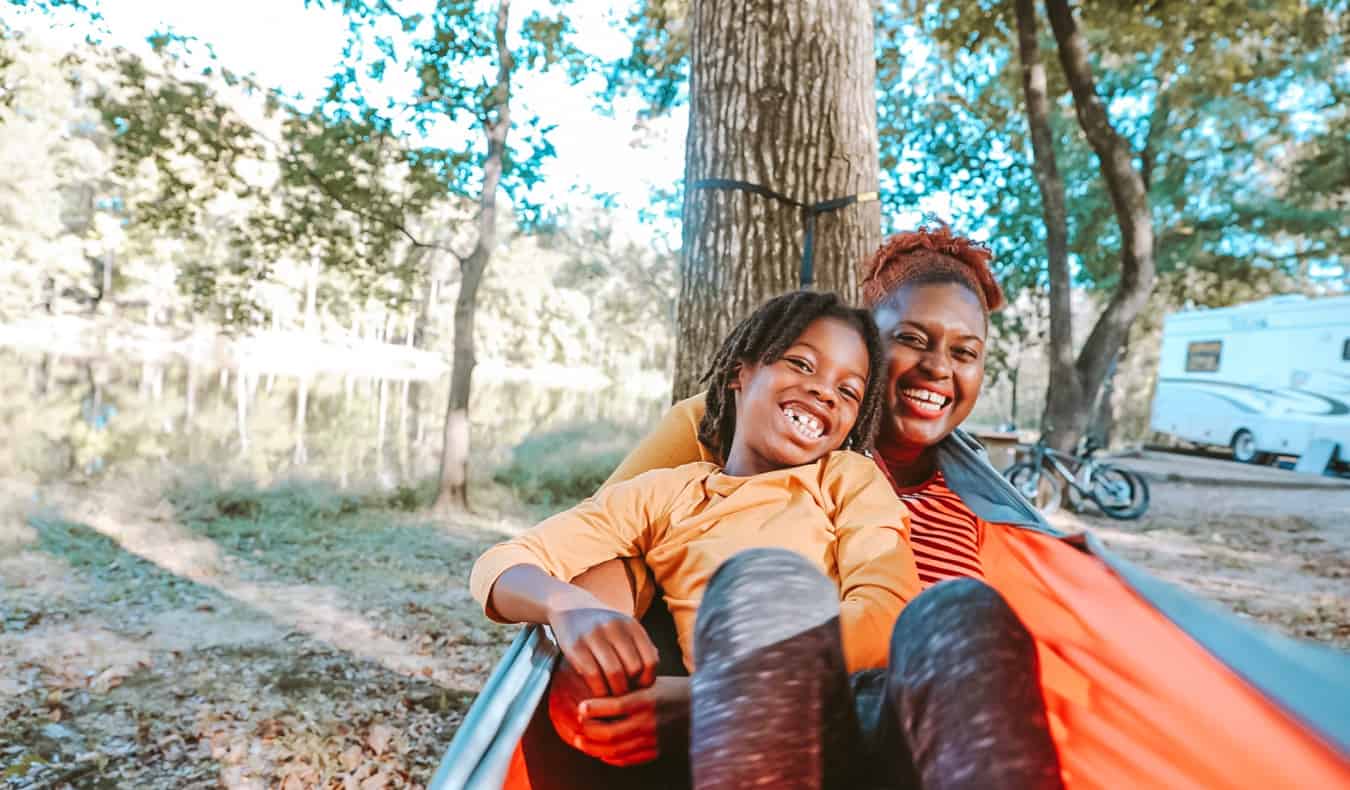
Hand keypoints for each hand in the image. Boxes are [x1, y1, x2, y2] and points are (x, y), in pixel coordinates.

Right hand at [548, 605, 658, 696]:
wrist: (569, 607)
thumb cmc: (602, 625)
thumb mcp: (624, 628)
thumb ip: (639, 648)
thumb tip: (651, 676)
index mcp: (631, 625)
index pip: (650, 660)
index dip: (647, 680)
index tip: (638, 688)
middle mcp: (615, 627)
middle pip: (633, 669)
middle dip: (630, 688)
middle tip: (624, 696)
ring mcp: (595, 635)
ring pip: (615, 673)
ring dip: (614, 692)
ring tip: (611, 698)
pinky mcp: (575, 645)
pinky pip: (593, 675)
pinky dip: (598, 689)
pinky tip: (597, 693)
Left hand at [549, 663, 689, 766]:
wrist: (708, 709)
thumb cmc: (679, 690)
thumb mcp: (655, 681)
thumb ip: (632, 686)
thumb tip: (604, 683)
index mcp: (646, 700)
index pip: (612, 706)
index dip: (593, 709)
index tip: (580, 707)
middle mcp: (647, 722)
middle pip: (608, 733)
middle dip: (588, 732)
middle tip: (577, 727)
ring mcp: (652, 740)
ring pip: (615, 750)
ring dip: (594, 748)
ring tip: (581, 742)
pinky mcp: (657, 751)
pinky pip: (629, 760)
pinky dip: (612, 758)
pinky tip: (603, 754)